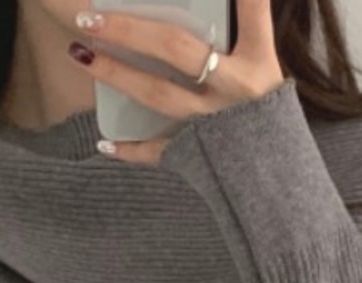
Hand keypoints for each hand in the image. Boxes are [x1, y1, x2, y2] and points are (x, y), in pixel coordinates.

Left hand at [67, 0, 285, 166]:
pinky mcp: (199, 157)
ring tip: (82, 54)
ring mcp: (213, 125)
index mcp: (258, 66)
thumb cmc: (269, 122)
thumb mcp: (267, 74)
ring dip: (116, 73)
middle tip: (91, 15)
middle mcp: (234, 92)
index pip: (251, 12)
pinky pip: (159, 151)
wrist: (278, 186)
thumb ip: (246, 33)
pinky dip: (131, 149)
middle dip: (131, 28)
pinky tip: (105, 142)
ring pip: (158, 94)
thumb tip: (218, 13)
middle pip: (176, 49)